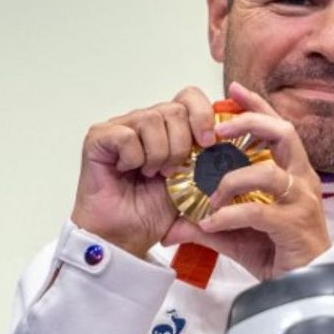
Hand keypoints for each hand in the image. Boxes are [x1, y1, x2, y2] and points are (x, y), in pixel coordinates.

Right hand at [71, 86, 217, 257]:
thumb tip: (235, 142)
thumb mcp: (196, 185)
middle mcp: (145, 121)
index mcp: (169, 127)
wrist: (125, 237)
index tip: (208, 143)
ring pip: (151, 119)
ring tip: (150, 173)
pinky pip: (125, 136)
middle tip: (171, 172)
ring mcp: (120, 127)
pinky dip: (133, 158)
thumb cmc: (153, 211)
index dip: (203, 115)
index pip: (190, 97)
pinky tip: (126, 170)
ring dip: (157, 154)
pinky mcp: (98, 137)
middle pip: (175, 109)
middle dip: (181, 145)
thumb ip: (213, 161)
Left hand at [169, 82, 330, 279]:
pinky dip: (230, 215)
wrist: (302, 289)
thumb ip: (206, 222)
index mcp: (291, 172)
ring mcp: (302, 201)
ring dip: (232, 179)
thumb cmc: (276, 253)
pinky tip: (211, 224)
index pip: (276, 128)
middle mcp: (301, 180)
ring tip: (209, 196)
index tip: (233, 89)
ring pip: (270, 172)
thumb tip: (171, 224)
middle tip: (216, 130)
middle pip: (283, 134)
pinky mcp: (296, 226)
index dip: (257, 106)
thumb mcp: (235, 233)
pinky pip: (259, 212)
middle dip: (249, 123)